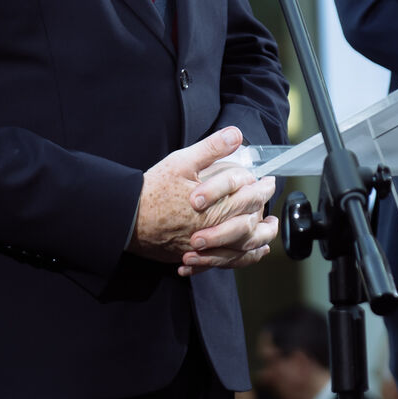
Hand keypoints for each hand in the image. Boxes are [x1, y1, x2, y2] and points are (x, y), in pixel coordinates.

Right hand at [130, 126, 277, 273]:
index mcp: (217, 208)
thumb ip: (211, 149)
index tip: (268, 180)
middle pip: (252, 225)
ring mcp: (206, 248)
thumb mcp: (181, 162)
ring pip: (243, 248)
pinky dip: (242, 259)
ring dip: (261, 238)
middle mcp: (216, 231)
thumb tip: (235, 135)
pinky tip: (247, 253)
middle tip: (269, 202)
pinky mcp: (195, 258)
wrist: (128, 219)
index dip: (263, 188)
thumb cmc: (153, 191)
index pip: (250, 198)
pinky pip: (226, 263)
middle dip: (265, 210)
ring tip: (269, 230)